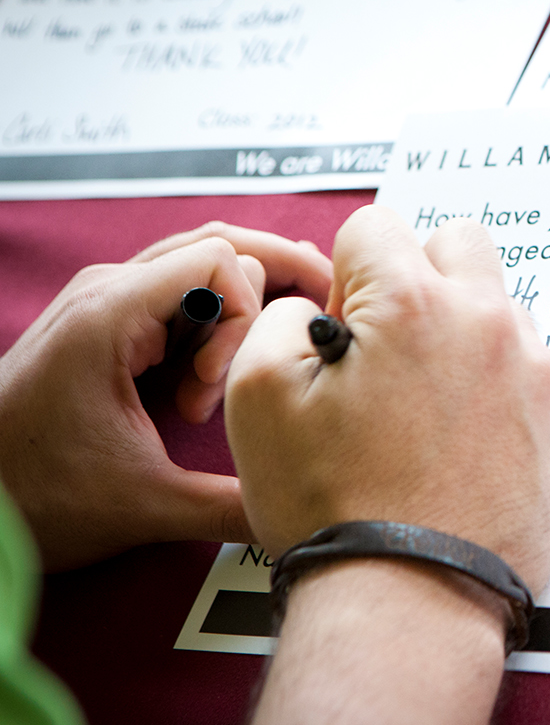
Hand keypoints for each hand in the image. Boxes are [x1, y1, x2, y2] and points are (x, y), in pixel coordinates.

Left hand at [0, 222, 332, 571]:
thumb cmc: (35, 495)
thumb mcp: (146, 506)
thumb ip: (233, 507)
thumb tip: (300, 517)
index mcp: (107, 316)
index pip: (219, 260)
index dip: (246, 316)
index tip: (223, 383)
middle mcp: (105, 292)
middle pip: (218, 244)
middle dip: (263, 295)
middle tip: (286, 341)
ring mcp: (104, 301)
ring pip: (201, 260)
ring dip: (238, 311)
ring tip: (242, 370)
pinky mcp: (106, 321)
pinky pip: (180, 290)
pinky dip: (216, 320)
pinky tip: (219, 374)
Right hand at [226, 205, 549, 594]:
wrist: (413, 599)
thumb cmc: (336, 507)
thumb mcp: (259, 396)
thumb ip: (282, 318)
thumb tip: (320, 308)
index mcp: (414, 303)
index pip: (377, 226)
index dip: (345, 274)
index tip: (342, 330)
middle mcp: (488, 324)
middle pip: (458, 244)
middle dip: (419, 276)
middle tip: (387, 346)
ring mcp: (533, 373)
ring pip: (497, 310)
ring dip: (461, 334)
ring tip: (421, 409)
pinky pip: (524, 372)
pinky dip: (493, 387)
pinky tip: (459, 442)